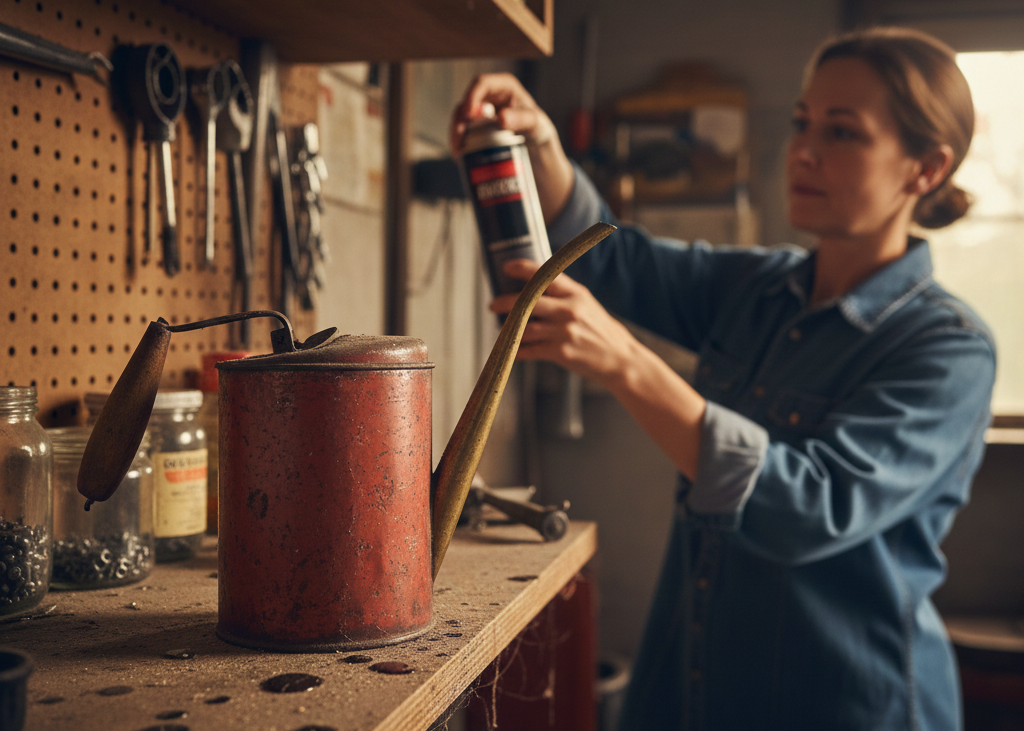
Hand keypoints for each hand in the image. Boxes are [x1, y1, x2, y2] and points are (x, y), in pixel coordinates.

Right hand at [450, 73, 557, 154]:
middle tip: (460, 140)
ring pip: (460, 119)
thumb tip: (501, 118)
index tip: (468, 115)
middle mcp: (488, 95)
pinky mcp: (476, 126)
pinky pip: (463, 132)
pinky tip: (460, 155)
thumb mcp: (534, 123)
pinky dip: (460, 142)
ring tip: (458, 152)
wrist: (536, 143)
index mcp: (503, 85)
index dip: (472, 97)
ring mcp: (480, 111)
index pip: (482, 84)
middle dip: (459, 121)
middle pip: (466, 103)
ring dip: (456, 134)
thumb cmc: (538, 127)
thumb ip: (520, 119)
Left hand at [491, 259, 638, 388]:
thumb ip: (563, 294)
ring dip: (507, 328)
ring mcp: (564, 332)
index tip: (507, 268)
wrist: (620, 359)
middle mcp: (569, 310)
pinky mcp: (560, 353)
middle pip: (527, 301)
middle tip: (493, 304)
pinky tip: (511, 349)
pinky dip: (516, 350)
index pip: (545, 275)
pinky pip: (529, 350)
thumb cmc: (600, 331)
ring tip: (501, 328)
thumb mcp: (586, 304)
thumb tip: (532, 287)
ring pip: (523, 327)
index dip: (522, 269)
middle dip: (504, 302)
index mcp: (576, 294)